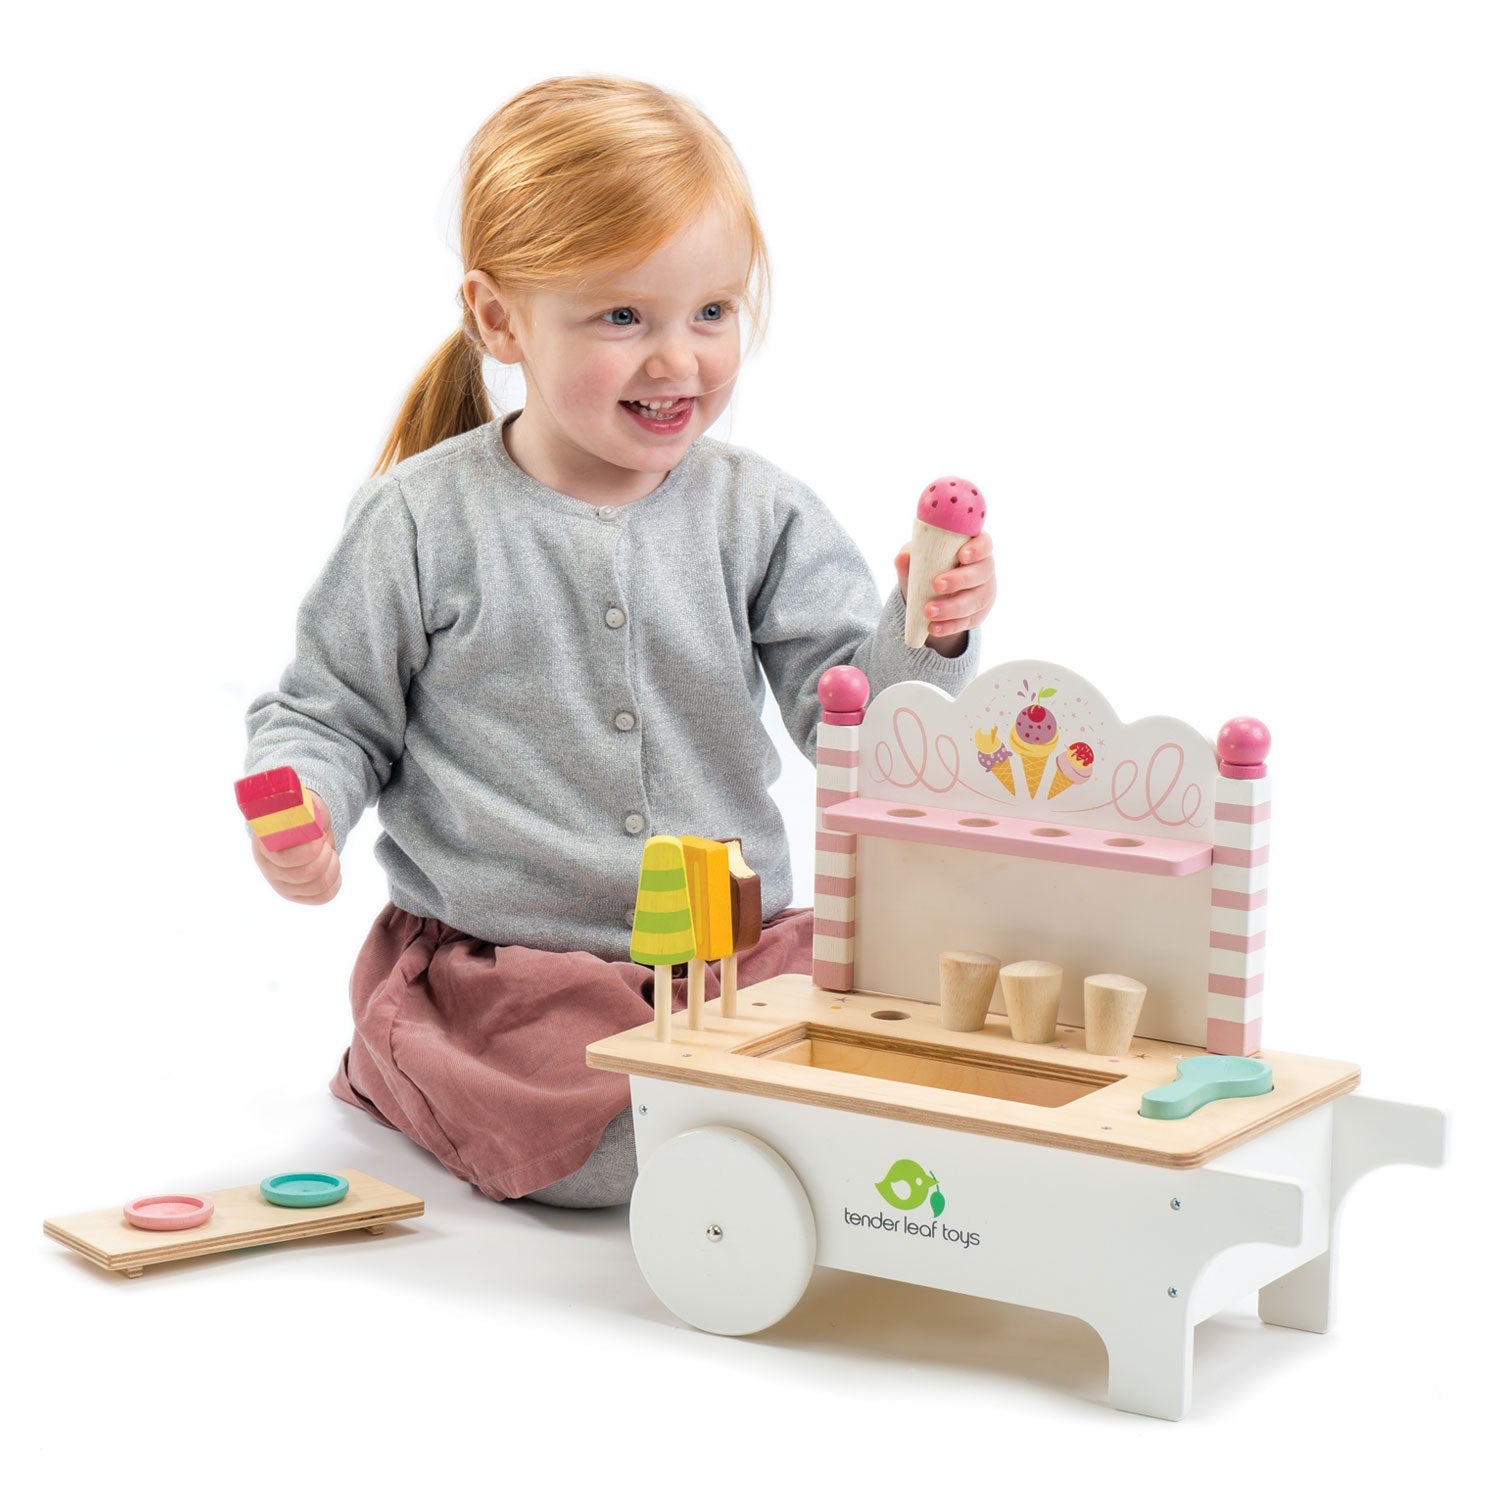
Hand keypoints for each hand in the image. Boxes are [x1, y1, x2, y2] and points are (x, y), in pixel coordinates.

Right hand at [251, 792, 340, 903]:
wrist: (303, 824)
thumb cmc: (301, 812)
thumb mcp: (299, 803)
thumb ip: (295, 803)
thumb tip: (297, 804)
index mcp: (264, 846)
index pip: (284, 860)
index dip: (308, 851)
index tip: (320, 836)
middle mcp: (269, 869)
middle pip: (305, 875)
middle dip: (324, 856)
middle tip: (325, 841)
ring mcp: (282, 885)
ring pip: (316, 886)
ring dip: (332, 866)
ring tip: (329, 851)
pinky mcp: (296, 895)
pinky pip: (321, 897)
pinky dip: (334, 883)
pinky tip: (333, 867)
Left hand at [895, 529, 996, 657]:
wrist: (929, 594)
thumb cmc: (927, 567)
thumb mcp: (918, 560)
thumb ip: (911, 558)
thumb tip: (901, 558)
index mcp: (972, 547)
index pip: (984, 543)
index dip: (977, 549)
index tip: (962, 555)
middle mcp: (983, 568)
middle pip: (981, 572)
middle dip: (960, 580)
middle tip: (937, 585)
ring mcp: (984, 591)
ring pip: (975, 600)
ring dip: (952, 608)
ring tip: (929, 612)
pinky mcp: (979, 613)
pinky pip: (968, 621)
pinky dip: (950, 626)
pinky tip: (934, 628)